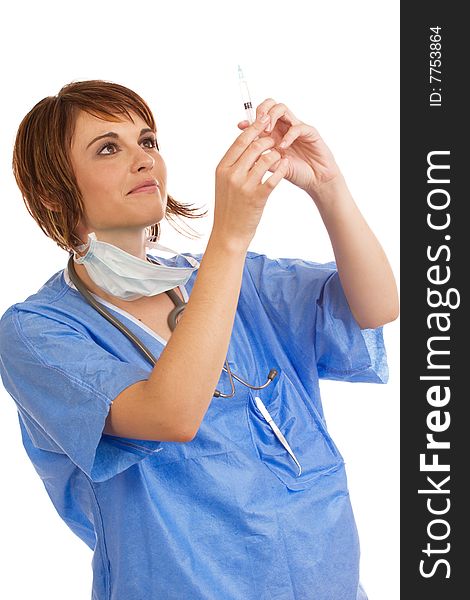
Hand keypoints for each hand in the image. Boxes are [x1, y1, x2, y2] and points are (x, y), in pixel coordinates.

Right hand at [213, 116, 288, 249]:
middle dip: (268, 139)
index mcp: (222, 168)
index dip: (254, 128)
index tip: (263, 120)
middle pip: (254, 146)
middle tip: (276, 138)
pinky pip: (273, 177)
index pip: (240, 141)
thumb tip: (245, 144)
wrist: (229, 232)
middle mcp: (232, 175)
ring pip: (265, 158)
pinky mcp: (257, 197)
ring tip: (280, 154)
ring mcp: (244, 186)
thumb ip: (233, 164)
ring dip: (276, 153)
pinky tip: (286, 164)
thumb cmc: (229, 207)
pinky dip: (281, 168)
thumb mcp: (224, 183)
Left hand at [238, 99, 341, 196]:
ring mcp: (296, 128)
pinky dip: (288, 135)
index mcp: (274, 134)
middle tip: (258, 126)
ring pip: (282, 109)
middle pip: (270, 105)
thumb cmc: (296, 173)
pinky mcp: (310, 133)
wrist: (316, 181)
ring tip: (268, 133)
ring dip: (272, 117)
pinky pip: (297, 127)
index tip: (240, 126)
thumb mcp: (274, 167)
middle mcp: (284, 127)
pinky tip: (283, 146)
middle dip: (261, 111)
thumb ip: (261, 157)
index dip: (249, 119)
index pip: (260, 118)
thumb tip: (244, 151)